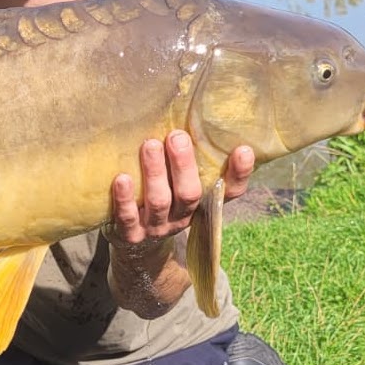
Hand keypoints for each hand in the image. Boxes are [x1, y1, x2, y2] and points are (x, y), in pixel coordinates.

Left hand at [104, 131, 253, 315]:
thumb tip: (196, 118)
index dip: (239, 173)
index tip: (243, 150)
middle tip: (177, 136)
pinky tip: (121, 178)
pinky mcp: (131, 234)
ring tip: (149, 145)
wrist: (136, 245)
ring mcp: (157, 227)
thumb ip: (193, 161)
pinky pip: (127, 217)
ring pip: (159, 201)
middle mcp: (183, 217)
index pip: (230, 191)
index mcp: (203, 204)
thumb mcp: (182, 183)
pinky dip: (125, 199)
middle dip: (183, 165)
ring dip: (155, 173)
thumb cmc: (163, 198)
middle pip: (189, 193)